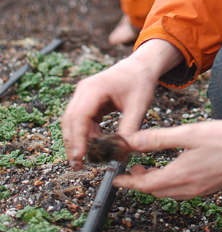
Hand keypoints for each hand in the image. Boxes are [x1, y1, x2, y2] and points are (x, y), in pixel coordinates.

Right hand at [61, 39, 182, 169]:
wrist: (140, 66)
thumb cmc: (140, 81)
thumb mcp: (139, 105)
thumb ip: (130, 128)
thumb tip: (121, 151)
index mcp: (95, 88)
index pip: (80, 116)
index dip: (77, 138)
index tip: (79, 157)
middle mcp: (84, 90)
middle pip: (70, 120)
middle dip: (73, 144)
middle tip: (78, 166)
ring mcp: (83, 94)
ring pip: (73, 122)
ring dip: (79, 140)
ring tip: (91, 158)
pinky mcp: (87, 100)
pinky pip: (82, 120)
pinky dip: (87, 133)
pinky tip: (98, 144)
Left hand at [113, 115, 221, 198]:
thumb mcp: (189, 133)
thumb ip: (159, 138)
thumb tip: (132, 141)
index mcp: (180, 175)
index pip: (145, 185)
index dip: (128, 181)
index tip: (115, 178)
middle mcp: (189, 188)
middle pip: (156, 191)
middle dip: (140, 182)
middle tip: (131, 168)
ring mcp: (201, 189)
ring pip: (169, 191)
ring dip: (155, 182)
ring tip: (148, 167)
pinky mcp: (210, 186)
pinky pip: (183, 189)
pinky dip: (170, 182)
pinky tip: (174, 167)